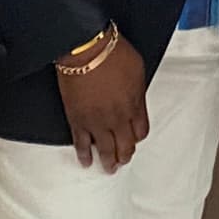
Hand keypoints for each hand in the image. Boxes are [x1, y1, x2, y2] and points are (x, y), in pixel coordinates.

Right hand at [57, 35, 149, 172]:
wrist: (86, 49)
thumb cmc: (111, 52)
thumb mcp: (138, 69)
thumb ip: (138, 90)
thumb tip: (136, 99)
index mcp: (135, 104)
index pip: (141, 131)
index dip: (137, 138)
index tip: (134, 139)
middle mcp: (118, 117)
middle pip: (125, 145)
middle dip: (125, 155)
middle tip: (123, 160)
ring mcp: (97, 121)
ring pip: (106, 150)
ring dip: (108, 162)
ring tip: (109, 168)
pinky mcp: (78, 120)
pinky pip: (82, 144)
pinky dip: (84, 155)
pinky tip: (86, 161)